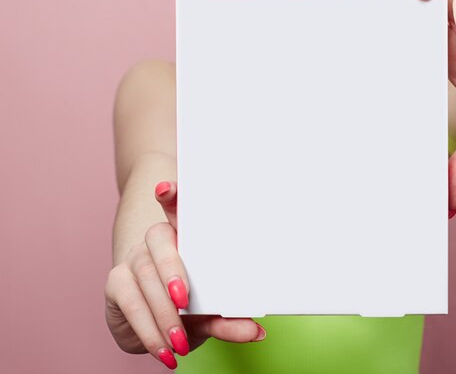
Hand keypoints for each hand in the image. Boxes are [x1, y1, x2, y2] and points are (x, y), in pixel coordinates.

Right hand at [105, 182, 265, 369]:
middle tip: (185, 299)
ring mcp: (136, 258)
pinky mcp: (116, 282)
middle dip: (172, 267)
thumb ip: (228, 320)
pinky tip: (163, 349)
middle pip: (160, 238)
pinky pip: (130, 303)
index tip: (166, 189)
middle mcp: (158, 240)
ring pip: (146, 276)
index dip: (173, 194)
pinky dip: (148, 331)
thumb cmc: (188, 306)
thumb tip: (255, 331)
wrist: (151, 325)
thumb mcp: (210, 313)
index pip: (179, 206)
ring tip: (180, 341)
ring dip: (163, 313)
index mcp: (186, 235)